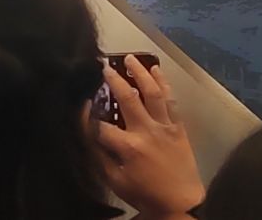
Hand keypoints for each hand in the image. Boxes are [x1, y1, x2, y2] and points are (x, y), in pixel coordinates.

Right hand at [94, 55, 204, 219]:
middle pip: (127, 98)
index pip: (100, 126)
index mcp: (128, 146)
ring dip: (141, 73)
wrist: (180, 202)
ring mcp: (164, 126)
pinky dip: (163, 83)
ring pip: (152, 92)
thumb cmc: (145, 193)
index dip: (86, 115)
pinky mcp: (178, 126)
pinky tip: (157, 70)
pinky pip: (171, 100)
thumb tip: (89, 132)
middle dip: (114, 80)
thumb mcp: (116, 180)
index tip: (81, 103)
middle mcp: (146, 131)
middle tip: (105, 67)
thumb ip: (100, 155)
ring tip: (131, 59)